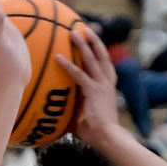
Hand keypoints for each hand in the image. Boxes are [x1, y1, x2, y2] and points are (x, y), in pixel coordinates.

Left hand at [55, 25, 115, 146]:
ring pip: (92, 59)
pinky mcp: (93, 91)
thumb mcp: (85, 115)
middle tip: (84, 28)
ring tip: (73, 32)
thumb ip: (75, 109)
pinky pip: (79, 75)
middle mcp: (107, 81)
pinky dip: (68, 66)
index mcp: (108, 85)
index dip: (98, 50)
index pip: (104, 63)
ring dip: (82, 44)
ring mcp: (101, 85)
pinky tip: (58, 58)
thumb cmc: (97, 131)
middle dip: (93, 41)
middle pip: (101, 55)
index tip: (92, 40)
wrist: (108, 137)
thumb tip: (58, 115)